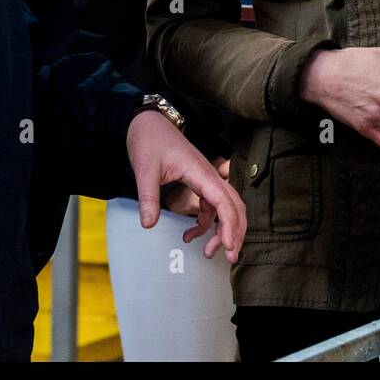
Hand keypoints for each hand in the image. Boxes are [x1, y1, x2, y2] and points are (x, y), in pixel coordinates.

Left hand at [127, 112, 245, 260]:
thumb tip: (149, 225)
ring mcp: (206, 179)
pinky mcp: (199, 182)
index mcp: (200, 172)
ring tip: (210, 252)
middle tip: (229, 257)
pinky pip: (211, 207)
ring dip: (223, 230)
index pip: (223, 201)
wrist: (150, 122)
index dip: (229, 225)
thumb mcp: (144, 169)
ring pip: (226, 207)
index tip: (227, 247)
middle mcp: (209, 176)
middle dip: (235, 232)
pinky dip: (206, 224)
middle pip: (234, 206)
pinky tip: (190, 236)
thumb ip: (148, 197)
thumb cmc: (150, 140)